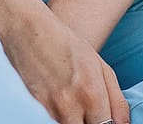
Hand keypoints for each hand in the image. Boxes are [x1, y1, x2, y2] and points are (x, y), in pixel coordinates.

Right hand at [0, 0, 130, 123]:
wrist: (26, 28)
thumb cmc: (66, 44)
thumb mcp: (100, 65)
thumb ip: (116, 99)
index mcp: (92, 94)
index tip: (103, 118)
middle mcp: (71, 107)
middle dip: (91, 123)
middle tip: (90, 113)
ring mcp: (49, 110)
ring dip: (74, 121)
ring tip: (73, 103)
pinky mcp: (32, 109)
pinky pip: (51, 122)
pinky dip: (58, 117)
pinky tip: (59, 102)